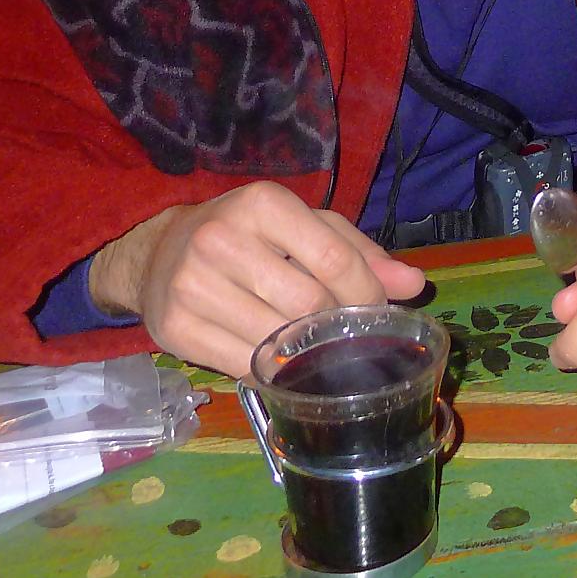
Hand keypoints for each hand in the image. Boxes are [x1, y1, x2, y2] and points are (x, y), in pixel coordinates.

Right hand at [88, 180, 424, 378]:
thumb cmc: (249, 235)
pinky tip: (281, 364)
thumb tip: (415, 284)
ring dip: (307, 353)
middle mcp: (221, 239)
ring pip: (277, 340)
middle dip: (339, 325)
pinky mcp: (175, 329)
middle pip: (308, 303)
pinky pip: (244, 367)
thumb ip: (360, 252)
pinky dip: (273, 373)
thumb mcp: (304, 227)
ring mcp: (193, 286)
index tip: (376, 311)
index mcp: (261, 204)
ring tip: (316, 348)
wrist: (161, 253)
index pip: (332, 257)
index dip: (365, 292)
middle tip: (346, 333)